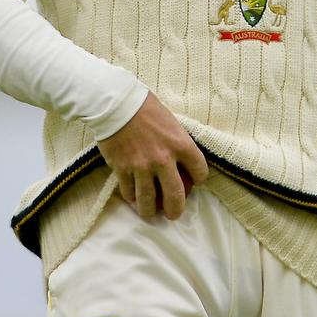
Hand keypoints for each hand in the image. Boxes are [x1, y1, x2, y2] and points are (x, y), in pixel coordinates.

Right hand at [97, 91, 208, 219]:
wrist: (116, 104)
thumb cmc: (145, 106)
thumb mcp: (170, 120)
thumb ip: (177, 139)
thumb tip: (181, 155)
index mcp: (180, 143)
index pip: (200, 170)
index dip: (200, 178)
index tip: (196, 180)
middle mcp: (163, 159)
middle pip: (176, 196)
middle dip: (176, 210)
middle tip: (174, 213)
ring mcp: (142, 166)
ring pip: (149, 201)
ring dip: (150, 211)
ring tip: (150, 213)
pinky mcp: (122, 169)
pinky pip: (128, 192)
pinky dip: (131, 197)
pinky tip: (133, 197)